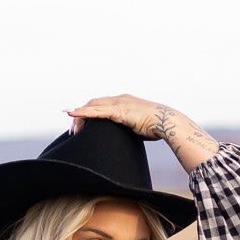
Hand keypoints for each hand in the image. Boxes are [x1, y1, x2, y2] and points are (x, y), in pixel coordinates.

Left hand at [67, 95, 194, 141]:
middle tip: (73, 131)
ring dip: (79, 117)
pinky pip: (96, 111)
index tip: (82, 127)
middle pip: (93, 104)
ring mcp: (119, 103)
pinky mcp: (119, 111)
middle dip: (80, 116)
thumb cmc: (158, 128)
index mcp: (124, 102)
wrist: (168, 123)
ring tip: (72, 130)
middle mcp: (120, 99)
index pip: (101, 105)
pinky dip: (82, 112)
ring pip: (92, 106)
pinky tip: (71, 113)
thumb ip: (130, 129)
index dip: (89, 114)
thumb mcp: (139, 127)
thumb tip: (126, 140)